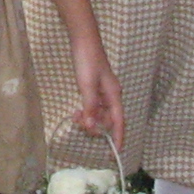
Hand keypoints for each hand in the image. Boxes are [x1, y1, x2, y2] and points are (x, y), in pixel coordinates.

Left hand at [69, 35, 123, 149]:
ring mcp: (103, 93)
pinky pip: (93, 107)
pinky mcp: (95, 89)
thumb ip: (90, 107)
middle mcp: (111, 96)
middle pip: (107, 120)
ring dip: (88, 119)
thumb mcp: (87, 85)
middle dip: (95, 126)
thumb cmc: (88, 61)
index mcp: (114, 95)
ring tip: (74, 116)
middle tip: (78, 122)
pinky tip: (77, 111)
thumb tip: (92, 127)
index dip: (118, 137)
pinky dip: (86, 112)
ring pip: (99, 114)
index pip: (119, 122)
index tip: (116, 153)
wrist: (83, 41)